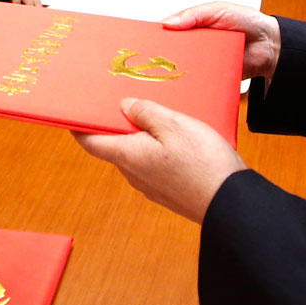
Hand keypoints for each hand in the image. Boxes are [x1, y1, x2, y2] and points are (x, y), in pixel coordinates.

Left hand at [74, 98, 245, 224]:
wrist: (232, 204)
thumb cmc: (202, 163)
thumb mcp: (174, 125)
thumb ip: (146, 113)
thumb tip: (125, 106)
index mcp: (128, 156)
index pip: (91, 142)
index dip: (79, 126)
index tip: (73, 112)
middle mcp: (134, 174)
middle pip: (115, 146)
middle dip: (117, 124)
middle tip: (124, 100)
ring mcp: (152, 186)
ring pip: (138, 154)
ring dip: (141, 135)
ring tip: (157, 113)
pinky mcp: (170, 191)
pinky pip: (155, 164)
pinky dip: (158, 148)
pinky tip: (177, 137)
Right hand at [162, 0, 281, 79]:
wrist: (270, 44)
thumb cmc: (247, 20)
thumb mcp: (217, 9)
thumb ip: (193, 14)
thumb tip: (168, 24)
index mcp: (194, 26)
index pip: (170, 31)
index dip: (158, 36)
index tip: (145, 42)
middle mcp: (196, 44)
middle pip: (173, 52)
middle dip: (163, 56)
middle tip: (151, 62)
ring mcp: (204, 61)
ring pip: (184, 67)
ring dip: (176, 70)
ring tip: (163, 75)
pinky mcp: (213, 76)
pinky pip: (199, 80)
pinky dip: (192, 82)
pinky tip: (183, 84)